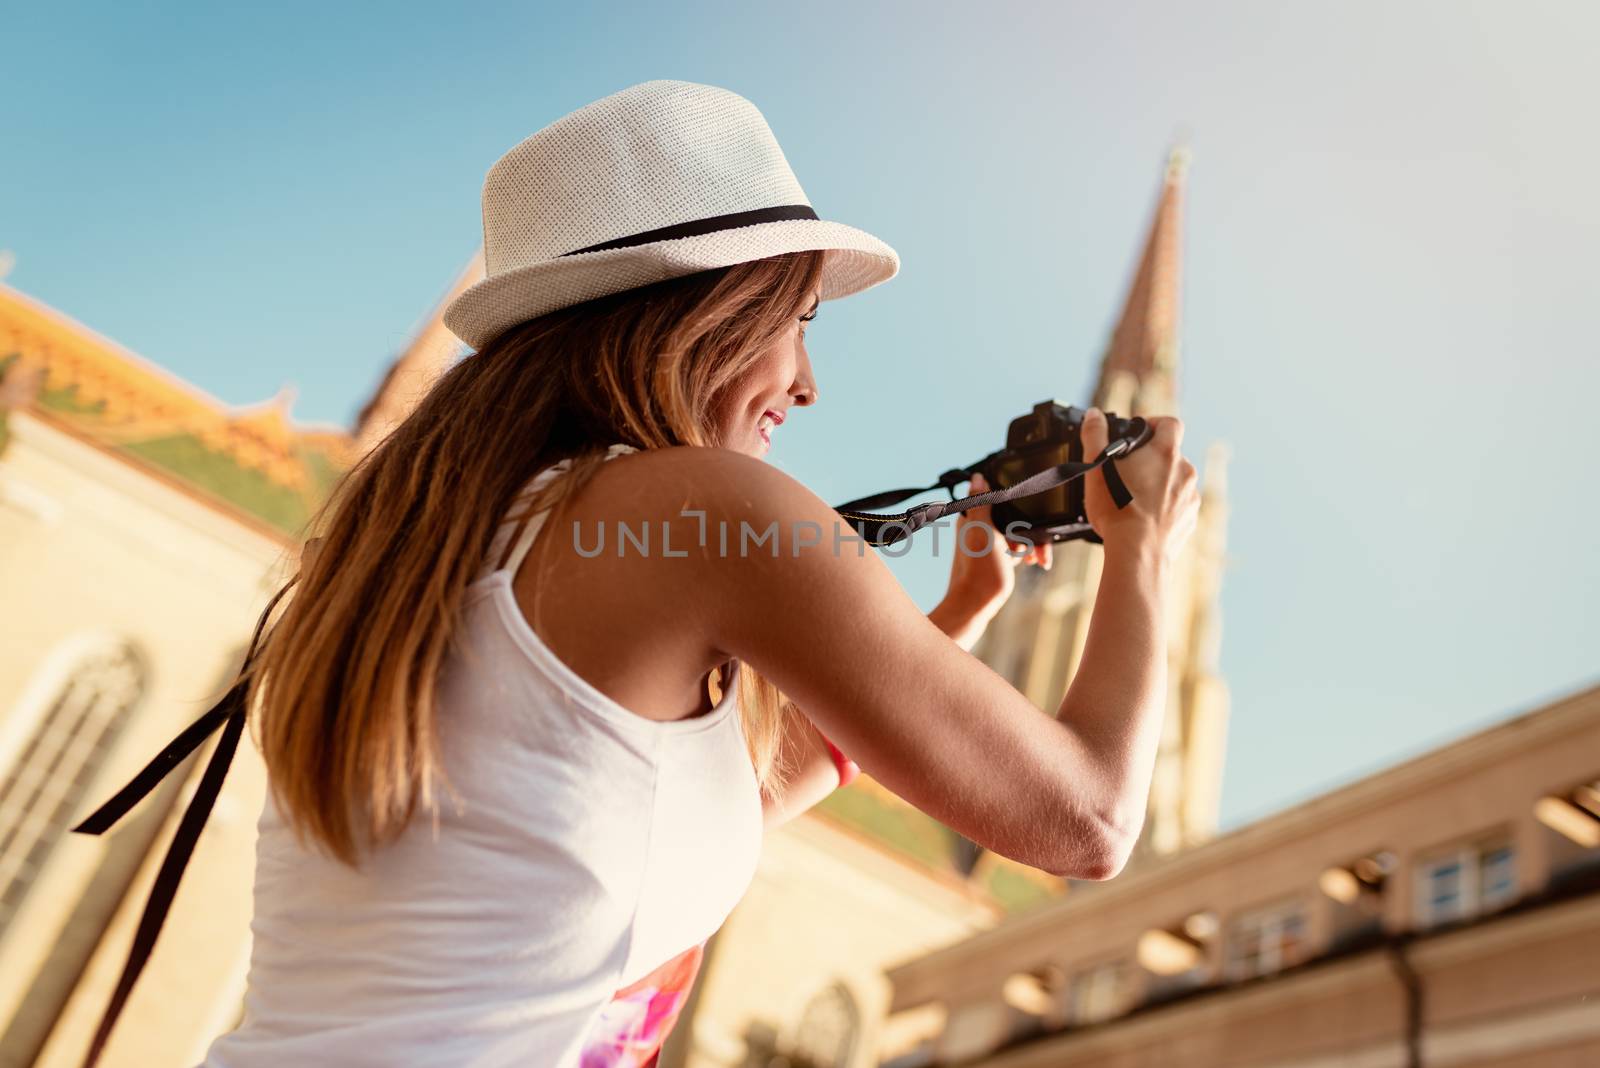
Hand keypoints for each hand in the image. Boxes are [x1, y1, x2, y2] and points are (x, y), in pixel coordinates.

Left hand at [935, 472, 1051, 648]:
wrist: (975, 605)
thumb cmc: (979, 571)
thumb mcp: (983, 532)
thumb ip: (981, 504)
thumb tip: (977, 477)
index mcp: (974, 516)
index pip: (1001, 498)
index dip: (1019, 504)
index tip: (1033, 515)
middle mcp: (980, 526)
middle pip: (1014, 516)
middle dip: (1029, 529)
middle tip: (1035, 547)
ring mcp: (989, 542)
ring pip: (1018, 533)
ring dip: (1031, 544)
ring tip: (1037, 559)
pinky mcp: (996, 556)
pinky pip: (1016, 547)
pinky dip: (1026, 553)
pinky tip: (1033, 563)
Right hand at [1078, 407, 1199, 563]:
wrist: (1137, 553)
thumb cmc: (1117, 510)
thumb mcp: (1097, 466)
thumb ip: (1095, 434)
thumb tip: (1094, 415)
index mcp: (1165, 453)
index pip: (1170, 423)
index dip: (1155, 423)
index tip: (1139, 434)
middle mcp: (1185, 471)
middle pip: (1170, 454)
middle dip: (1151, 460)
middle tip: (1127, 473)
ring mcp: (1190, 497)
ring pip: (1175, 482)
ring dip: (1158, 485)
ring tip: (1133, 500)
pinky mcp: (1190, 520)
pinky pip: (1178, 506)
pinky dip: (1164, 508)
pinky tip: (1143, 518)